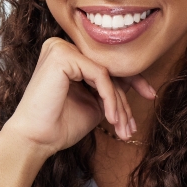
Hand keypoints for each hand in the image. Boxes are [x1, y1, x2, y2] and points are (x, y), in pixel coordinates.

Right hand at [0, 38, 155, 186]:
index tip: (150, 95)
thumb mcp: (93, 103)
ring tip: (122, 128)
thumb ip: (109, 89)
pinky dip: (109, 98)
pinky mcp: (62, 55)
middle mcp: (62, 46)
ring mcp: (60, 48)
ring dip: (119, 104)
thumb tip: (137, 80)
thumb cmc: (59, 125)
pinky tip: (111, 118)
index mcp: (66, 55)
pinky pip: (100, 75)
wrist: (36, 139)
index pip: (105, 65)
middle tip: (133, 125)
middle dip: (125, 100)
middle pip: (108, 69)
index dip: (132, 80)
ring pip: (106, 74)